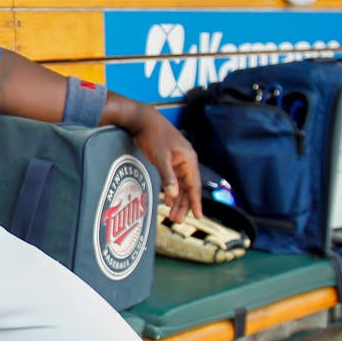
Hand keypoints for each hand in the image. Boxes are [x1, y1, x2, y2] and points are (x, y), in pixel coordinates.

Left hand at [125, 106, 202, 222]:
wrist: (142, 119)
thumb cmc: (152, 136)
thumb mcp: (160, 157)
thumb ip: (167, 177)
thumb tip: (174, 195)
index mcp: (188, 160)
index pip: (194, 185)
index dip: (196, 202)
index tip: (199, 216)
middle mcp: (186, 161)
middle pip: (188, 187)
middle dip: (184, 204)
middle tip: (178, 220)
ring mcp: (177, 160)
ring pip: (180, 185)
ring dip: (177, 199)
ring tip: (173, 215)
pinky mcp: (169, 160)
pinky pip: (173, 179)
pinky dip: (171, 190)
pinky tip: (167, 200)